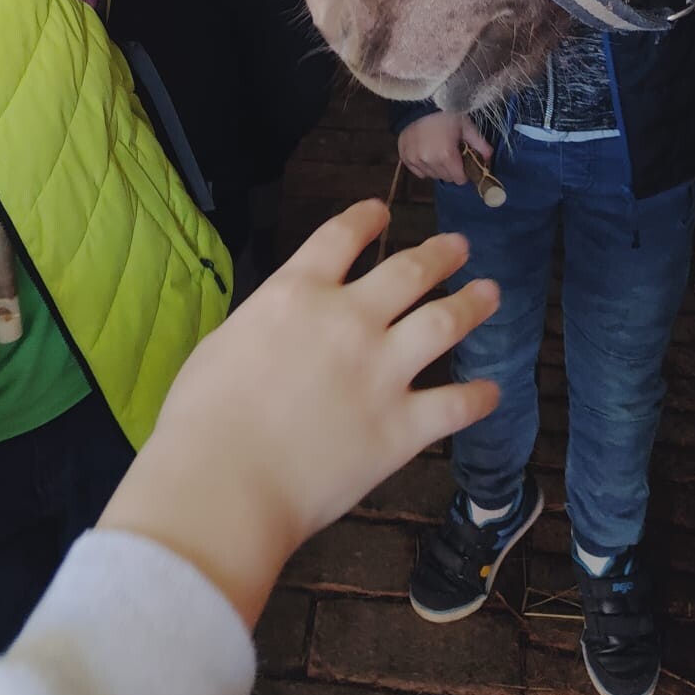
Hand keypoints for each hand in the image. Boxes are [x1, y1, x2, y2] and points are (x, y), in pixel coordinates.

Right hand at [99, 200, 497, 625]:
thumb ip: (266, 323)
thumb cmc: (203, 416)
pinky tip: (492, 390)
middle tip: (460, 246)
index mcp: (297, 292)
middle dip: (439, 254)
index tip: (382, 212)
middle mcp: (349, 319)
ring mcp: (382, 371)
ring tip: (491, 292)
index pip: (341, 236)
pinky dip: (479, 396)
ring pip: (443, 323)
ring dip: (472, 304)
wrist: (226, 482)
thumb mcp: (224, 340)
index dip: (366, 218)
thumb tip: (282, 327)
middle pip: (408, 271)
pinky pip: (455, 405)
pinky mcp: (401, 426)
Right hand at [397, 111, 491, 185]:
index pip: (459, 179)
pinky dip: (423, 166)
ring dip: (437, 168)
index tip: (463, 162)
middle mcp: (429, 160)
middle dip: (451, 170)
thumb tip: (489, 159)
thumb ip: (480, 144)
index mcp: (446, 155)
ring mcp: (415, 159)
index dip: (464, 172)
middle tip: (451, 155)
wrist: (420, 103)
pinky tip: (426, 152)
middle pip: (445, 178)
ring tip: (438, 151)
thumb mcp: (466, 126)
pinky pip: (418, 171)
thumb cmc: (445, 114)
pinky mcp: (404, 157)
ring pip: (431, 175)